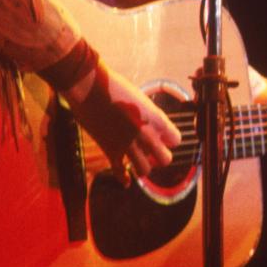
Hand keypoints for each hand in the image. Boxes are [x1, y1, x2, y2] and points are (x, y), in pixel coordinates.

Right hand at [63, 60, 181, 177]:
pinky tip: (125, 181)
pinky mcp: (110, 150)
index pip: (176, 140)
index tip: (161, 138)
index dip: (168, 140)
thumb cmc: (114, 85)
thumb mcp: (139, 98)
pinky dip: (123, 178)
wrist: (90, 86)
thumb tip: (146, 123)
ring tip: (137, 160)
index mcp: (156, 118)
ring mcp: (128, 144)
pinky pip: (120, 172)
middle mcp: (147, 134)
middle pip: (165, 160)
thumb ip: (146, 114)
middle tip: (150, 152)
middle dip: (158, 157)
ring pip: (145, 170)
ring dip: (142, 166)